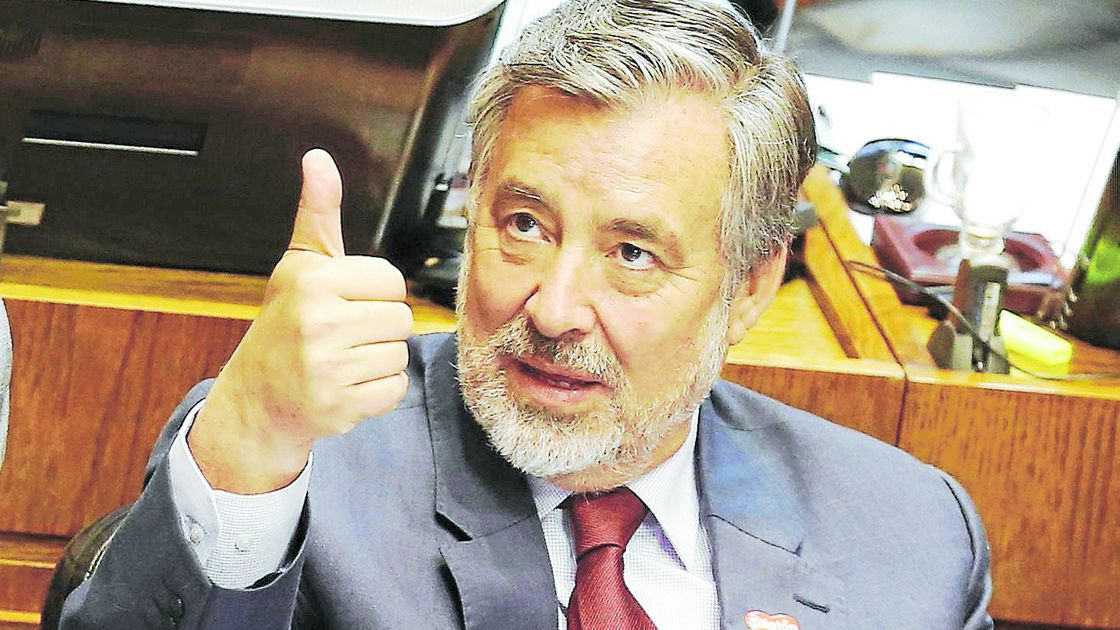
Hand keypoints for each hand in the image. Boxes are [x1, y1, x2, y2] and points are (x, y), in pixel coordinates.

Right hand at [190, 149, 411, 492]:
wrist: (257, 398)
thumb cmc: (286, 324)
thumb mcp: (299, 265)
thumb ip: (317, 213)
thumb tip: (318, 158)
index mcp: (313, 280)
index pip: (393, 280)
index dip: (376, 293)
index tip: (346, 303)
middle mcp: (317, 321)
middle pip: (402, 319)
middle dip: (380, 328)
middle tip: (344, 335)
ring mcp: (327, 368)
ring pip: (400, 355)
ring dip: (379, 360)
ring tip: (343, 359)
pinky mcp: (339, 406)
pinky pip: (394, 389)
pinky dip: (377, 392)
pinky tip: (347, 386)